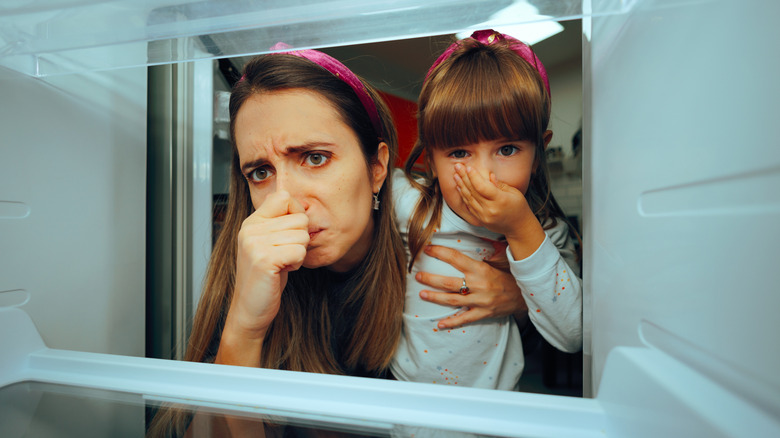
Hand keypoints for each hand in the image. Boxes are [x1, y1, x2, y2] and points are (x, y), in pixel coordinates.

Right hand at [227, 190, 308, 340]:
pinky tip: (281, 271)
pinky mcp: (264, 259)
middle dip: (300, 240)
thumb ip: (280, 224)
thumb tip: (301, 205)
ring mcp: (255, 243)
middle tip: (282, 256)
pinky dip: (296, 264)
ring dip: (298, 254)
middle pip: (300, 219)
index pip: (284, 197)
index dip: (296, 214)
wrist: (250, 309)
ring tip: (281, 264)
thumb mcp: (269, 244)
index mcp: (252, 222)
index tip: (289, 234)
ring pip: (302, 236)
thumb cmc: (266, 278)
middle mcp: (251, 228)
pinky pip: (299, 251)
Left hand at [416, 245, 527, 328]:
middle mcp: (478, 284)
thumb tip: (469, 243)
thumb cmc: (508, 276)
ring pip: (452, 300)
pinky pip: (465, 319)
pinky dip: (452, 323)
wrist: (525, 294)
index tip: (427, 250)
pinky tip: (440, 324)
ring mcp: (480, 300)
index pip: (455, 258)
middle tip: (417, 276)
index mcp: (480, 269)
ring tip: (422, 295)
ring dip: (435, 298)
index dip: (440, 253)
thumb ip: (482, 255)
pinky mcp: (483, 313)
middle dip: (430, 279)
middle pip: (448, 282)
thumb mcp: (496, 261)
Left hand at [453, 163, 533, 238]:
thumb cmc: (519, 207)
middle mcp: (490, 209)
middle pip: (473, 191)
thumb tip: (488, 175)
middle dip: (464, 177)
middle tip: (457, 166)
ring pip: (469, 199)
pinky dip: (464, 196)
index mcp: (500, 200)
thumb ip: (500, 184)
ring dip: (461, 186)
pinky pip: (469, 206)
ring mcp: (484, 216)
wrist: (519, 227)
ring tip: (455, 175)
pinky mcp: (480, 220)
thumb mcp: (514, 192)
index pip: (482, 187)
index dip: (473, 176)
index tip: (468, 167)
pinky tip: (459, 187)